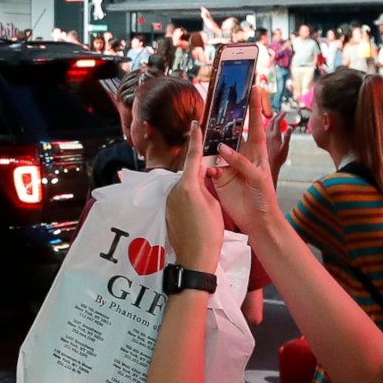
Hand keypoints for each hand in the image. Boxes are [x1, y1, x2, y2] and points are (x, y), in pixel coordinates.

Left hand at [166, 133, 226, 276]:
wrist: (195, 258)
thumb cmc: (210, 233)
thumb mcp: (214, 204)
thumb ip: (206, 186)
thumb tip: (201, 176)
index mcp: (188, 186)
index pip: (192, 157)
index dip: (195, 139)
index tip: (195, 124)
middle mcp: (174, 190)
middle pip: (188, 172)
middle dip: (199, 169)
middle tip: (212, 168)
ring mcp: (169, 201)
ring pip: (184, 185)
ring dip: (195, 185)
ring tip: (208, 197)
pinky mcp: (167, 211)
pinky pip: (180, 197)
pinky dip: (189, 196)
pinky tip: (199, 207)